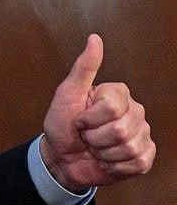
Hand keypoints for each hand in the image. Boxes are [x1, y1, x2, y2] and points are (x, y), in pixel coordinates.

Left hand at [40, 34, 154, 190]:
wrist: (61, 157)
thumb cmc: (61, 124)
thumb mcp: (66, 94)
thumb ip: (83, 68)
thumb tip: (94, 38)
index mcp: (118, 94)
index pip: (112, 108)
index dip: (89, 119)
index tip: (79, 119)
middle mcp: (135, 111)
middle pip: (121, 130)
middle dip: (95, 138)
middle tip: (86, 135)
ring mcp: (142, 134)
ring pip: (129, 148)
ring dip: (104, 153)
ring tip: (95, 147)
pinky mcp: (144, 157)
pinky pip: (138, 162)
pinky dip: (115, 166)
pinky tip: (106, 160)